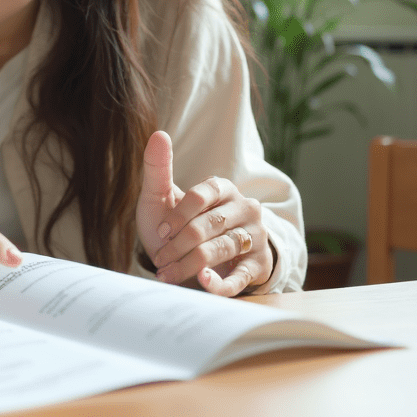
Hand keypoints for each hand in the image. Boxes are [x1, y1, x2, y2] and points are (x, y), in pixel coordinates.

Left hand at [136, 131, 272, 295]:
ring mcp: (255, 236)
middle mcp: (245, 208)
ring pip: (222, 249)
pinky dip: (221, 282)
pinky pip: (241, 276)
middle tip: (159, 259)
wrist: (192, 262)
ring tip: (166, 274)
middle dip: (179, 244)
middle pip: (210, 224)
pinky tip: (203, 282)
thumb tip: (158, 134)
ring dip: (189, 264)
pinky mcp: (258, 266)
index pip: (201, 196)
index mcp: (222, 188)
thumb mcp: (161, 198)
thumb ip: (158, 169)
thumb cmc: (175, 226)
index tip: (161, 232)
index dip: (178, 215)